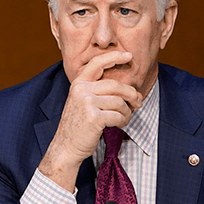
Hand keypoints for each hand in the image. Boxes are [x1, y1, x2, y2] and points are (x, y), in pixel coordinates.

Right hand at [38, 51, 141, 191]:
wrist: (65, 147)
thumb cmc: (77, 126)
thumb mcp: (81, 103)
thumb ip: (97, 91)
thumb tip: (128, 90)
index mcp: (78, 84)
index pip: (97, 64)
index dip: (114, 57)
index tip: (128, 56)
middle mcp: (81, 90)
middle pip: (115, 85)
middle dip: (131, 94)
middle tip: (138, 101)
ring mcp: (87, 103)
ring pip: (119, 102)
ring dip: (127, 112)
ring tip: (124, 118)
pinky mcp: (94, 117)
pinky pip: (119, 115)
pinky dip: (123, 121)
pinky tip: (118, 125)